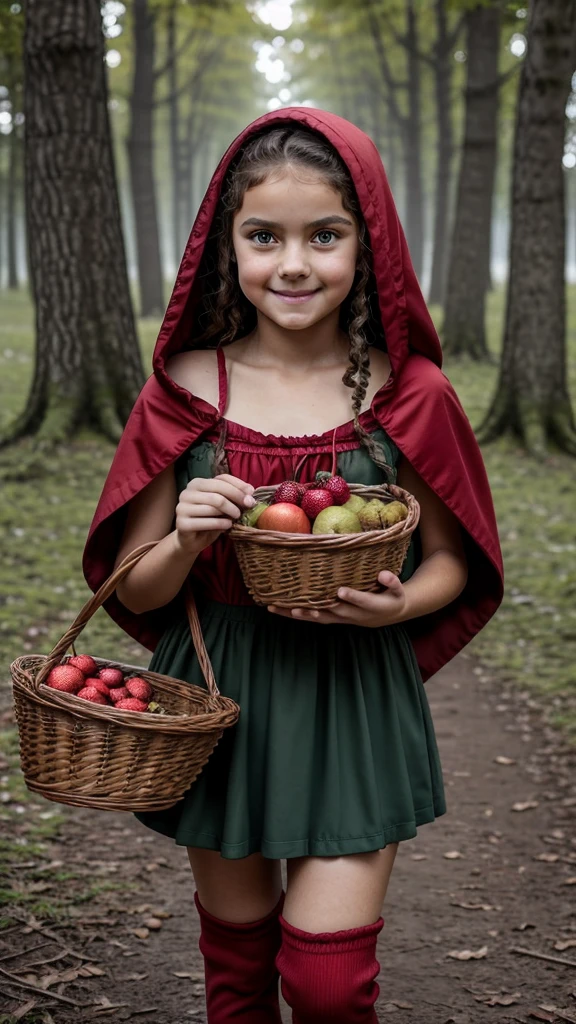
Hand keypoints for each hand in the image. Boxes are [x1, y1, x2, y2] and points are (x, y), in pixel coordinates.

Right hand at [175, 473, 254, 554]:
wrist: (192, 541)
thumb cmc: (209, 520)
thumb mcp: (222, 505)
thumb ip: (233, 496)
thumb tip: (250, 492)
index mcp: (197, 483)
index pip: (221, 479)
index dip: (239, 486)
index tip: (251, 495)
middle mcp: (187, 492)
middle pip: (218, 491)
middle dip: (236, 498)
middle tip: (248, 507)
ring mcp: (182, 507)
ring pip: (213, 506)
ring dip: (230, 512)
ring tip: (236, 518)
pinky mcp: (182, 523)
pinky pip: (207, 521)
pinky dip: (221, 524)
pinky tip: (228, 526)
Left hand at [268, 571, 407, 626]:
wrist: (389, 615)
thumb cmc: (392, 598)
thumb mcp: (398, 590)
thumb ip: (392, 582)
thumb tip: (384, 574)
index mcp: (370, 606)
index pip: (360, 602)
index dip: (351, 597)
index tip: (341, 591)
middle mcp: (352, 615)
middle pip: (331, 613)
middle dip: (314, 610)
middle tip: (297, 607)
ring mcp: (340, 617)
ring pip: (316, 617)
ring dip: (296, 614)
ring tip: (275, 608)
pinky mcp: (332, 617)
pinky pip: (312, 617)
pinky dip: (294, 614)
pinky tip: (276, 608)